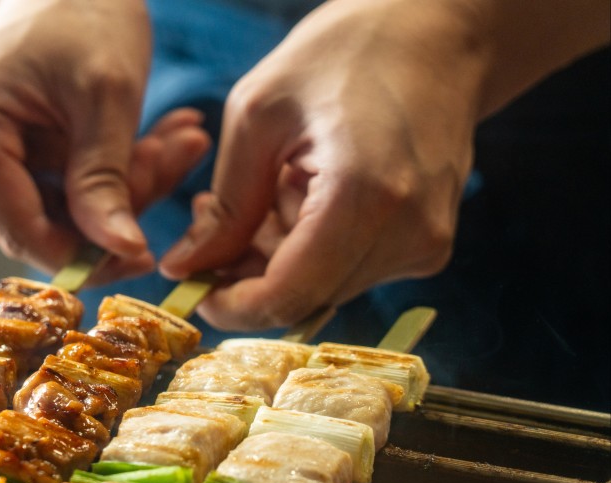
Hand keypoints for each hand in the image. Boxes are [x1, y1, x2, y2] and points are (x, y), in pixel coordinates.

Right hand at [0, 0, 208, 282]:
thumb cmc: (84, 13)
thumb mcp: (108, 96)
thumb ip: (107, 180)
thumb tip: (119, 252)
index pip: (19, 231)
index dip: (84, 256)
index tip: (142, 253)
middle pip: (32, 223)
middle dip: (107, 211)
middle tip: (171, 164)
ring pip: (41, 213)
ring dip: (108, 193)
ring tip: (164, 145)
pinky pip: (35, 193)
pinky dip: (90, 180)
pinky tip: (136, 147)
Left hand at [161, 0, 608, 330]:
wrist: (439, 33)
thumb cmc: (346, 53)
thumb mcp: (258, 115)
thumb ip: (226, 208)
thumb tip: (185, 269)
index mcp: (365, 196)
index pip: (288, 296)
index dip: (231, 307)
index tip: (191, 287)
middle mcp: (407, 234)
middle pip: (303, 298)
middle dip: (247, 273)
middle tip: (213, 221)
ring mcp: (426, 244)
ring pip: (323, 288)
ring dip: (276, 256)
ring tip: (263, 189)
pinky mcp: (429, 244)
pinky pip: (349, 270)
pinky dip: (309, 247)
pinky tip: (299, 193)